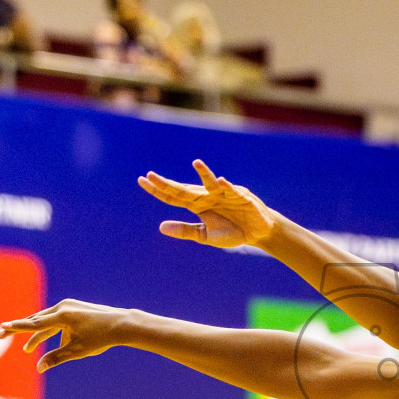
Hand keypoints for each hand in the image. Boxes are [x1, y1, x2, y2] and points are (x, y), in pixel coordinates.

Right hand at [0, 299, 129, 371]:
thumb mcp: (77, 351)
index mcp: (63, 316)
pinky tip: (58, 344)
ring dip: (37, 335)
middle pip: (35, 320)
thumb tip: (39, 368)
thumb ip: (56, 358)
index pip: (34, 324)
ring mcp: (68, 306)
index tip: (1, 328)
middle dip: (18, 330)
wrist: (121, 324)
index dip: (16, 327)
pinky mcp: (72, 308)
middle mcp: (63, 307)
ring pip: (45, 321)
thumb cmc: (100, 338)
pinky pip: (56, 321)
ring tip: (27, 350)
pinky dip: (51, 332)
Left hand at [138, 160, 275, 248]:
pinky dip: (226, 186)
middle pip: (185, 190)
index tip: (141, 180)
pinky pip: (233, 190)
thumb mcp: (205, 235)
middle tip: (150, 175)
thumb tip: (160, 227)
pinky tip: (219, 181)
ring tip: (196, 163)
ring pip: (210, 183)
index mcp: (198, 205)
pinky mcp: (242, 197)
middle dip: (168, 184)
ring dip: (204, 173)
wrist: (257, 233)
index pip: (174, 197)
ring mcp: (224, 194)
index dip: (158, 190)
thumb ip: (185, 230)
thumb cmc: (231, 231)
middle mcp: (208, 196)